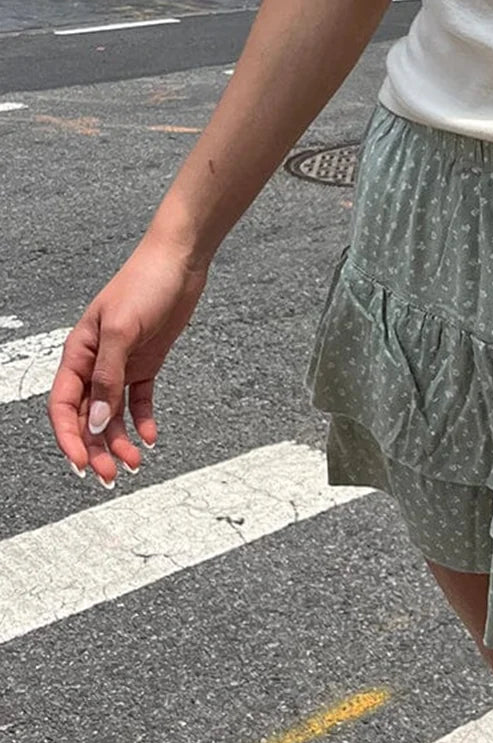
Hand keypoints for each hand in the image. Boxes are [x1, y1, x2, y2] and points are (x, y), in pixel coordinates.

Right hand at [47, 234, 208, 486]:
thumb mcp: (123, 332)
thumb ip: (109, 379)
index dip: (69, 438)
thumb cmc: (144, 286)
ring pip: (112, 415)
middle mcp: (95, 363)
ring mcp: (120, 365)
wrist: (178, 264)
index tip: (82, 464)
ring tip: (133, 466)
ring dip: (118, 442)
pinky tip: (150, 440)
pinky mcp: (145, 365)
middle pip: (87, 416)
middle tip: (108, 477)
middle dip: (95, 449)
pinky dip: (142, 421)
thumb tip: (99, 422)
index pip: (63, 405)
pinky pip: (139, 401)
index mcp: (78, 353)